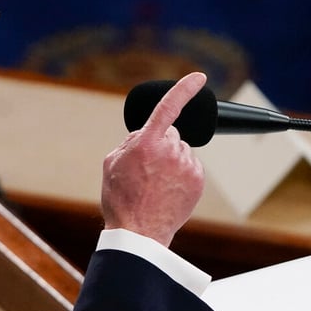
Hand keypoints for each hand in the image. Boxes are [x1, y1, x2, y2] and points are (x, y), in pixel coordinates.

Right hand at [101, 72, 206, 246]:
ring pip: (181, 151)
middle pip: (171, 134)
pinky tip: (167, 189)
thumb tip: (144, 134)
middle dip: (161, 143)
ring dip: (171, 160)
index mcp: (147, 143)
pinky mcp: (197, 181)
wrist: (139, 232)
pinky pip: (190, 166)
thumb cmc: (122, 199)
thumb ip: (130, 141)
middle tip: (146, 168)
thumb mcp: (111, 163)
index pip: (169, 107)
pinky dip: (181, 173)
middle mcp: (170, 151)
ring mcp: (187, 166)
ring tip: (155, 183)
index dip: (185, 88)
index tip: (199, 78)